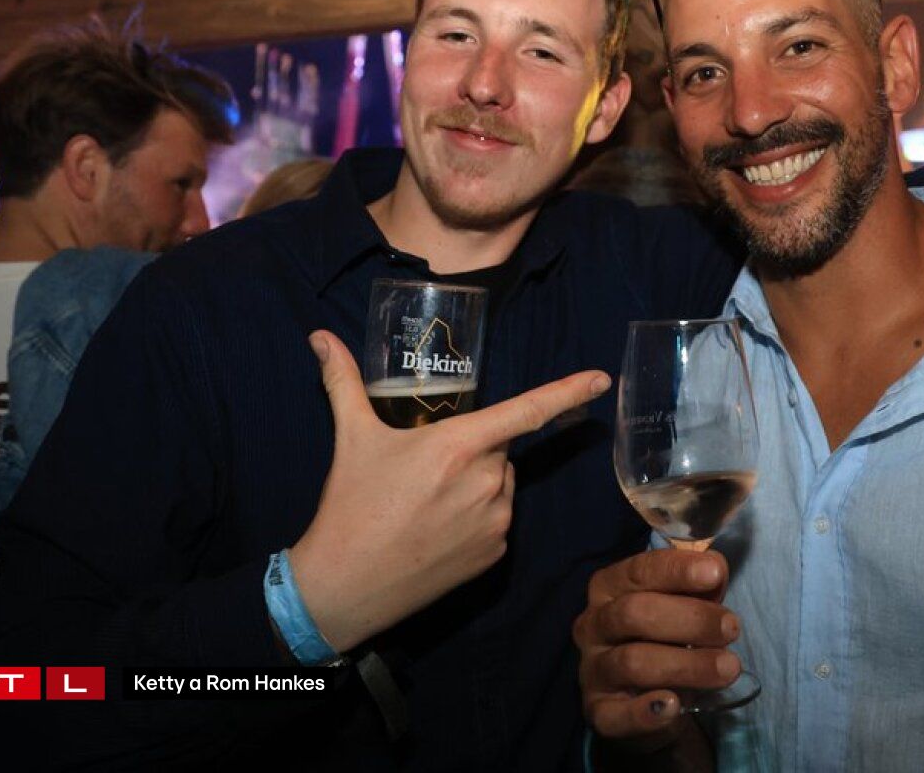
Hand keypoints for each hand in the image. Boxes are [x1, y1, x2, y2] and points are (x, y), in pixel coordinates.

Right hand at [291, 329, 609, 652]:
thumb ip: (343, 381)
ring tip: (426, 502)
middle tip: (425, 467)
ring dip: (477, 483)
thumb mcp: (351, 438)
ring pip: (500, 484)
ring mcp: (495, 523)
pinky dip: (477, 518)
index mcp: (458, 446)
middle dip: (473, 449)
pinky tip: (438, 530)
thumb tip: (320, 337)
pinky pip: (497, 521)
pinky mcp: (494, 556)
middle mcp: (486, 482)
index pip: (526, 411)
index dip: (569, 392)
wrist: (344, 587)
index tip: (602, 378)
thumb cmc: (350, 507)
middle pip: (499, 448)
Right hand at [575, 549, 738, 746]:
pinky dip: (645, 711)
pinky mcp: (598, 712)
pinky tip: (674, 705)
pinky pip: (616, 714)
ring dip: (686, 664)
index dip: (677, 570)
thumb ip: (700, 585)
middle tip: (731, 628)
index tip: (714, 573)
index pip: (639, 570)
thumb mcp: (684, 604)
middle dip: (690, 619)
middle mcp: (593, 625)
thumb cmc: (667, 636)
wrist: (648, 696)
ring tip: (728, 668)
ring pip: (632, 662)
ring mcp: (592, 670)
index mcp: (609, 587)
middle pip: (634, 613)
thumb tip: (716, 570)